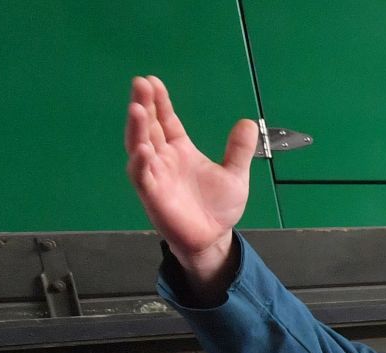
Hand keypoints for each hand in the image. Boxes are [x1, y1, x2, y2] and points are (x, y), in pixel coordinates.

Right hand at [124, 76, 253, 285]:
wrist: (214, 237)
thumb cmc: (218, 206)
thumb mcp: (235, 175)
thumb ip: (239, 150)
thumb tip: (248, 122)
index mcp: (180, 149)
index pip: (166, 120)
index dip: (160, 101)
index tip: (153, 81)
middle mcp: (163, 158)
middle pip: (149, 127)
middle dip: (144, 105)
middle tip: (140, 83)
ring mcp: (155, 175)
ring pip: (140, 147)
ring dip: (137, 128)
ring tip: (137, 108)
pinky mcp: (153, 196)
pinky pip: (142, 177)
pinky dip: (140, 163)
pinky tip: (143, 150)